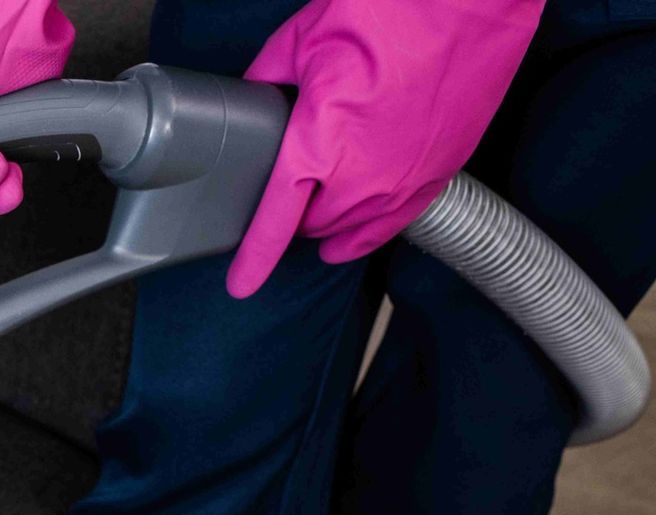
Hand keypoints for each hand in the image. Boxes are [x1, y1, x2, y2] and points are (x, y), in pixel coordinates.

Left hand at [227, 0, 543, 297]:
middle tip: (283, 199)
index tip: (240, 284)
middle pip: (312, 226)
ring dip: (330, 225)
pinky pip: (395, 223)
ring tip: (314, 218)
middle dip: (293, 218)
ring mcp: (405, 180)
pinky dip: (369, 231)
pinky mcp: (440, 173)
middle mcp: (361, 176)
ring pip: (352, 230)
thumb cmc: (394, 10)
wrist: (476, 0)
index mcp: (318, 144)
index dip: (253, 259)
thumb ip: (267, 77)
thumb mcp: (306, 38)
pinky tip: (355, 235)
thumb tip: (249, 96)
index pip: (275, 222)